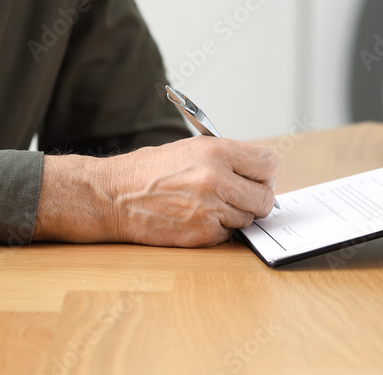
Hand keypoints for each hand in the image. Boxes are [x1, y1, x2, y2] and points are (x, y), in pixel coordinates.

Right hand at [35, 137, 277, 247]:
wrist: (114, 196)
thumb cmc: (151, 170)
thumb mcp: (192, 148)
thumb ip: (228, 158)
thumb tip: (259, 173)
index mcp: (217, 151)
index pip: (268, 164)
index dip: (264, 173)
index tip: (257, 177)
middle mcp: (216, 178)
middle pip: (265, 197)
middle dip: (256, 198)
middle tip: (240, 196)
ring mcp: (210, 208)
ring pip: (248, 218)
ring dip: (235, 215)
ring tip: (209, 204)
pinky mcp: (201, 233)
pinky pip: (228, 234)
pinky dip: (217, 229)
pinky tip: (196, 217)